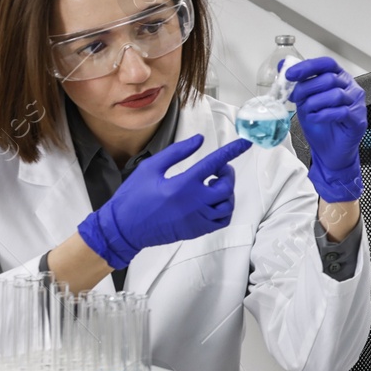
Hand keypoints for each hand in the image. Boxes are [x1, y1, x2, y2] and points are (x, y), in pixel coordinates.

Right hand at [77, 135, 250, 269]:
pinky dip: (224, 208)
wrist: (123, 228)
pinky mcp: (197, 230)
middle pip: (226, 186)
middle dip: (227, 173)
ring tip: (214, 185)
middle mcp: (195, 202)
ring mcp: (198, 218)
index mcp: (183, 184)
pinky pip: (222, 220)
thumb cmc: (133, 197)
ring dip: (227, 191)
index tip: (246, 143)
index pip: (215, 163)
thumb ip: (177, 152)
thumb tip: (199, 140)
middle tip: (218, 169)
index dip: (233, 151)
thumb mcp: (150, 168)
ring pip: (228, 204)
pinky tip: (213, 201)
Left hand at [287, 57, 366, 202]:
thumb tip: (283, 65)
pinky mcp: (358, 120)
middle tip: (296, 99)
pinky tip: (315, 118)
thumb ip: (298, 84)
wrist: (329, 152)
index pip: (326, 64)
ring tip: (308, 112)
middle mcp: (351, 88)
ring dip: (315, 103)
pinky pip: (341, 112)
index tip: (290, 75)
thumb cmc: (321, 126)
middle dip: (307, 88)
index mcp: (339, 79)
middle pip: (329, 79)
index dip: (308, 67)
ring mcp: (357, 104)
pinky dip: (323, 115)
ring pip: (336, 95)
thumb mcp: (304, 102)